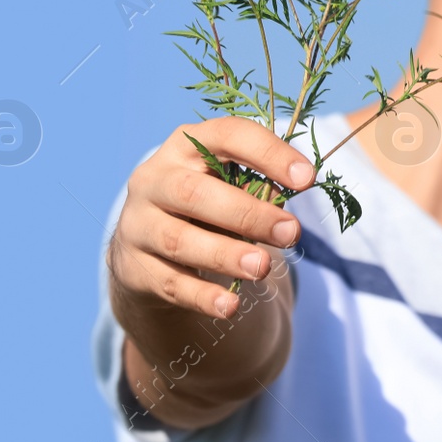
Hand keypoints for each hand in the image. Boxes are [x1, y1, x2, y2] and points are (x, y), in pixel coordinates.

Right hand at [108, 118, 315, 318]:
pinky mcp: (134, 267)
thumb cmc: (206, 204)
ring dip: (225, 255)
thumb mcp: (228, 185)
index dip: (268, 154)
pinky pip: (170, 283)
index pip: (227, 136)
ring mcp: (138, 224)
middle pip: (195, 193)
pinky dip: (202, 296)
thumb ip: (257, 186)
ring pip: (179, 240)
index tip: (307, 178)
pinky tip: (230, 306)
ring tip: (263, 268)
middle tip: (291, 232)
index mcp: (186, 146)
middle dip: (248, 213)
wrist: (148, 246)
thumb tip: (292, 192)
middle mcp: (154, 179)